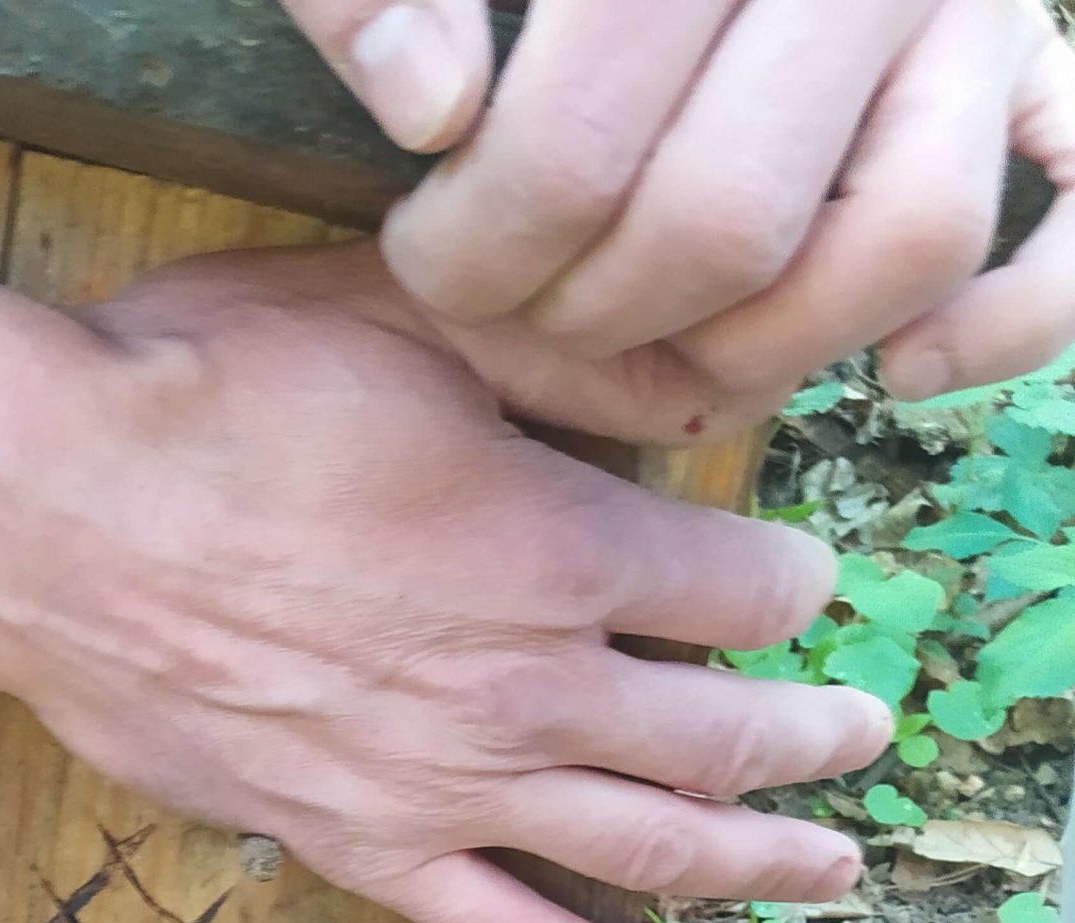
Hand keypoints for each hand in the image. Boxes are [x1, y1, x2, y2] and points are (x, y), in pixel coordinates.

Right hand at [0, 164, 886, 922]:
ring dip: (761, 867)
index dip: (788, 578)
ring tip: (829, 876)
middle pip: (728, 733)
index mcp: (556, 543)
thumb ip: (561, 368)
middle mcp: (529, 686)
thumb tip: (678, 395)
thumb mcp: (406, 320)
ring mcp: (452, 787)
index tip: (795, 574)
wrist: (45, 517)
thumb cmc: (210, 394)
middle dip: (816, 738)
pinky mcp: (368, 850)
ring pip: (652, 849)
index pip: (742, 586)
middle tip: (860, 740)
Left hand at [288, 0, 1074, 413]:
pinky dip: (1002, 329)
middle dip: (593, 318)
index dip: (480, 244)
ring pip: (902, 248)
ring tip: (657, 348)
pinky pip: (1067, 239)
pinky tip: (896, 372)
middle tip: (519, 316)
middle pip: (729, 222)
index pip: (579, 141)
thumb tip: (426, 106)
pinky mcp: (1044, 77)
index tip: (432, 255)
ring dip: (763, 354)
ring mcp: (982, 20)